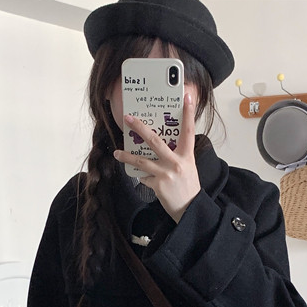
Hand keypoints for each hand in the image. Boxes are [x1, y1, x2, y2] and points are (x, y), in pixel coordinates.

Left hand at [114, 92, 200, 222]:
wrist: (190, 209)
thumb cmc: (188, 186)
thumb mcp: (187, 166)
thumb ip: (176, 155)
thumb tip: (159, 145)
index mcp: (186, 155)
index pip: (188, 130)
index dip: (189, 113)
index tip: (187, 97)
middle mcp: (176, 163)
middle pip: (155, 140)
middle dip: (139, 128)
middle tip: (128, 118)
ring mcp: (166, 174)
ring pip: (141, 161)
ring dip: (127, 157)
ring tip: (117, 153)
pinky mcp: (158, 185)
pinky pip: (145, 177)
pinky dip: (144, 177)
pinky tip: (146, 179)